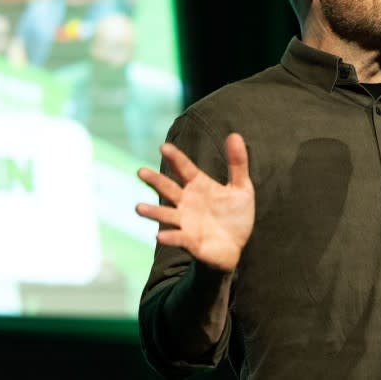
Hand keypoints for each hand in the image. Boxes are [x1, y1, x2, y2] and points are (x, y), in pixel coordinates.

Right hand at [135, 133, 254, 271]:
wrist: (236, 246)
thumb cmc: (235, 214)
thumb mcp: (242, 187)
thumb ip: (237, 163)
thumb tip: (235, 134)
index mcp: (199, 185)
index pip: (184, 168)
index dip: (175, 157)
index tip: (163, 147)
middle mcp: (187, 202)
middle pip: (169, 189)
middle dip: (155, 181)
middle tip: (140, 172)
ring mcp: (186, 222)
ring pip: (166, 215)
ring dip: (153, 212)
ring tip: (138, 208)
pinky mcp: (190, 241)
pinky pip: (178, 238)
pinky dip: (170, 237)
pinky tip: (159, 236)